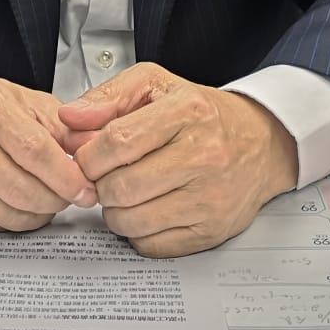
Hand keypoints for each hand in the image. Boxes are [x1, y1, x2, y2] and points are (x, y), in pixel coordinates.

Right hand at [0, 73, 97, 233]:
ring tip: (46, 197)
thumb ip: (62, 126)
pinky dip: (15, 220)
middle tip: (71, 195)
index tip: (86, 188)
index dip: (67, 175)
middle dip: (57, 199)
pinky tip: (19, 203)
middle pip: (23, 189)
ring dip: (39, 213)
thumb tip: (94, 151)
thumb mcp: (24, 100)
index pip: (35, 150)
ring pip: (9, 214)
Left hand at [60, 63, 298, 257]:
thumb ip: (109, 96)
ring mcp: (208, 198)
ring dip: (114, 211)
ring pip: (131, 221)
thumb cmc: (202, 113)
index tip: (85, 156)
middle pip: (121, 187)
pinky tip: (146, 209)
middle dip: (99, 185)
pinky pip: (151, 245)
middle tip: (105, 176)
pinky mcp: (210, 231)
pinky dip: (137, 232)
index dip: (88, 155)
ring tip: (125, 192)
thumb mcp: (156, 84)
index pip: (118, 142)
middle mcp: (203, 156)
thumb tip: (70, 119)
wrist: (259, 143)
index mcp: (186, 113)